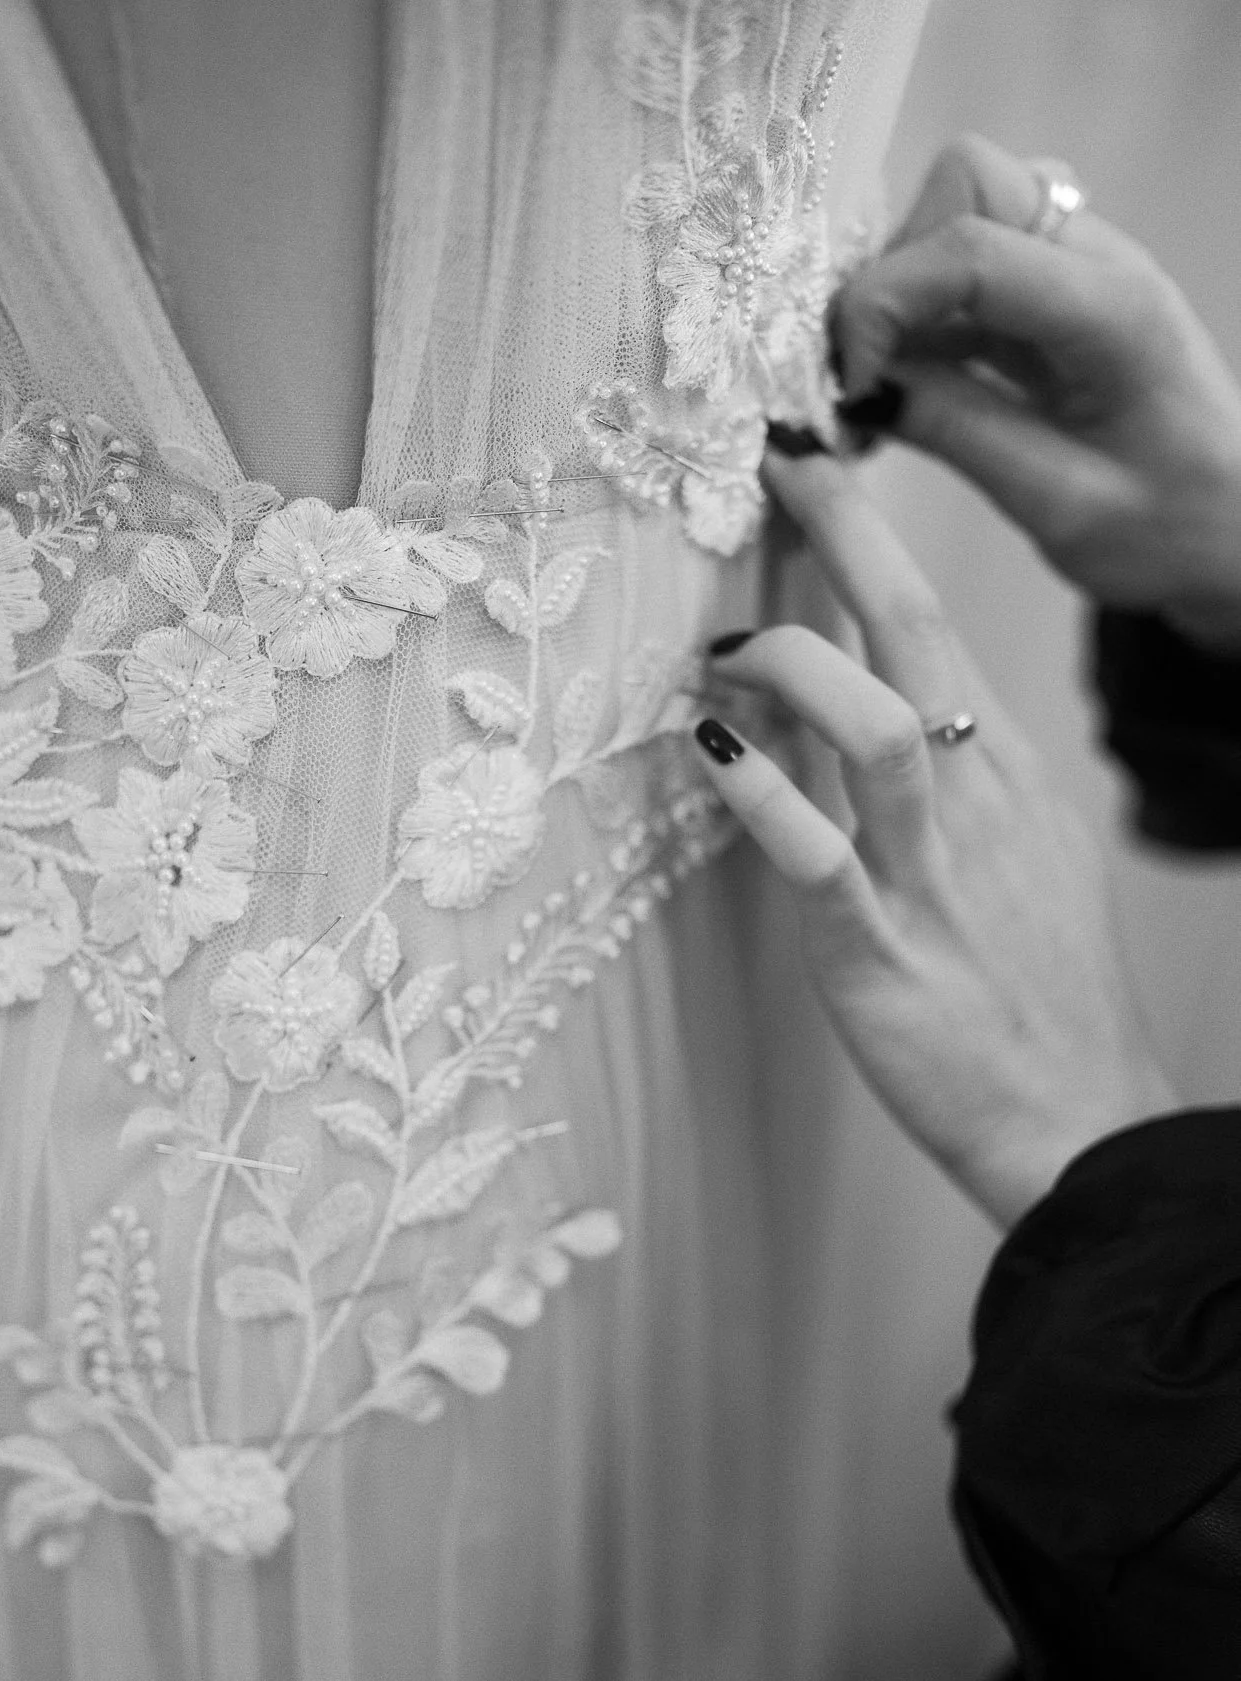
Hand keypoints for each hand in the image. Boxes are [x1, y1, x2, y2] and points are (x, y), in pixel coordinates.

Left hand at [696, 452, 1176, 1230]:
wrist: (1076, 1119)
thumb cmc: (1033, 992)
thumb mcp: (1014, 858)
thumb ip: (946, 778)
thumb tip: (867, 710)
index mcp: (1003, 773)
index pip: (934, 626)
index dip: (870, 540)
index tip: (816, 467)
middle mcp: (975, 802)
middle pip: (918, 634)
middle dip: (846, 532)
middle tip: (778, 458)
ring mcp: (931, 874)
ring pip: (878, 727)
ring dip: (793, 663)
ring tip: (718, 648)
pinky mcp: (879, 953)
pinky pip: (819, 857)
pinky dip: (761, 797)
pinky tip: (708, 752)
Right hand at [831, 135, 1240, 652]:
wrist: (1230, 531)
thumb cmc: (1169, 529)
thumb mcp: (1060, 506)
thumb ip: (960, 435)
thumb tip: (861, 392)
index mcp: (1114, 310)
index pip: (972, 249)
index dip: (883, 304)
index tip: (849, 385)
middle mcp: (1096, 261)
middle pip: (964, 185)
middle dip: (892, 270)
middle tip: (867, 373)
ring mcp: (1073, 268)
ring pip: (956, 210)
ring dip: (901, 289)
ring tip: (885, 385)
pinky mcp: (1048, 294)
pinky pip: (963, 263)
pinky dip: (917, 313)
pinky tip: (908, 385)